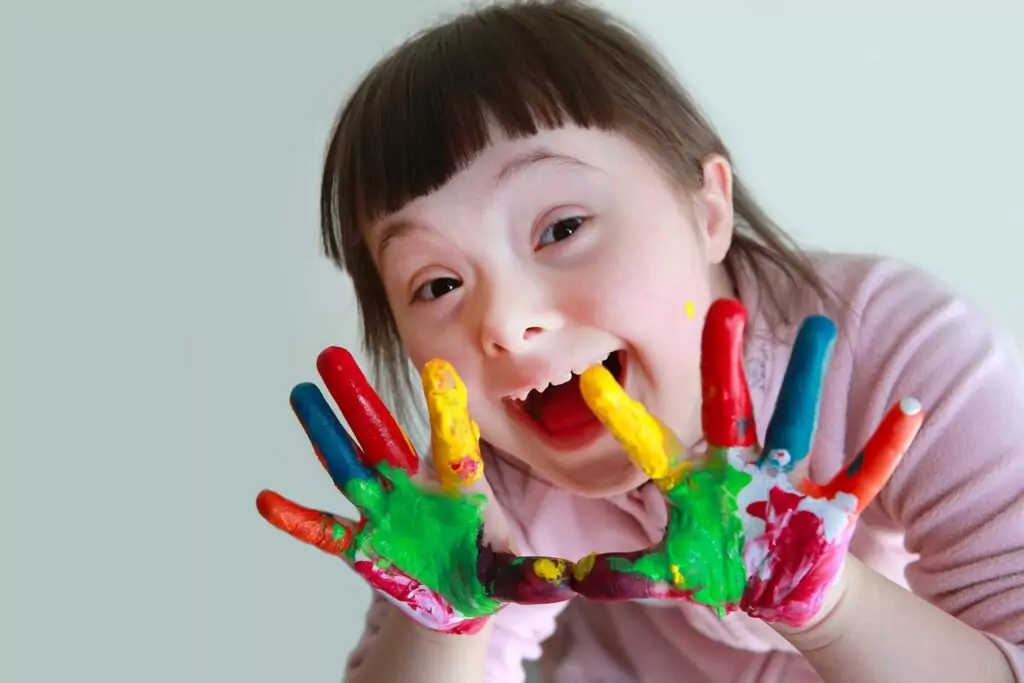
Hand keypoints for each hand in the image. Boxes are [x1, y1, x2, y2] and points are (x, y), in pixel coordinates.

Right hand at [256, 348, 573, 633]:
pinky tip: (266, 500)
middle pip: (380, 435)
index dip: (444, 410)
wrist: (453, 594)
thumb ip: (531, 568)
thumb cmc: (485, 566)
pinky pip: (324, 530)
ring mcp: (382, 511)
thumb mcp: (514, 566)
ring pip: (347, 466)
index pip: (450, 441)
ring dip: (322, 434)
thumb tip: (568, 572)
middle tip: (331, 354)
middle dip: (357, 398)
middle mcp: (411, 487)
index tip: (437, 370)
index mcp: (454, 484)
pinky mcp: (361, 544)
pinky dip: (296, 519)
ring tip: (299, 394)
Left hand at [571, 298, 923, 627]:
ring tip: (823, 326)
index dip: (623, 417)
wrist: (774, 582)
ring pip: (797, 421)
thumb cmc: (718, 566)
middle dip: (724, 362)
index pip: (653, 444)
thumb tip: (560, 574)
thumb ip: (620, 573)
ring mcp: (784, 480)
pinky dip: (885, 447)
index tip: (590, 378)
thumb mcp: (668, 571)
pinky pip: (862, 473)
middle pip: (729, 408)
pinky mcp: (828, 504)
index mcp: (694, 482)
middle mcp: (737, 467)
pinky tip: (908, 411)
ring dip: (810, 379)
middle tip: (721, 306)